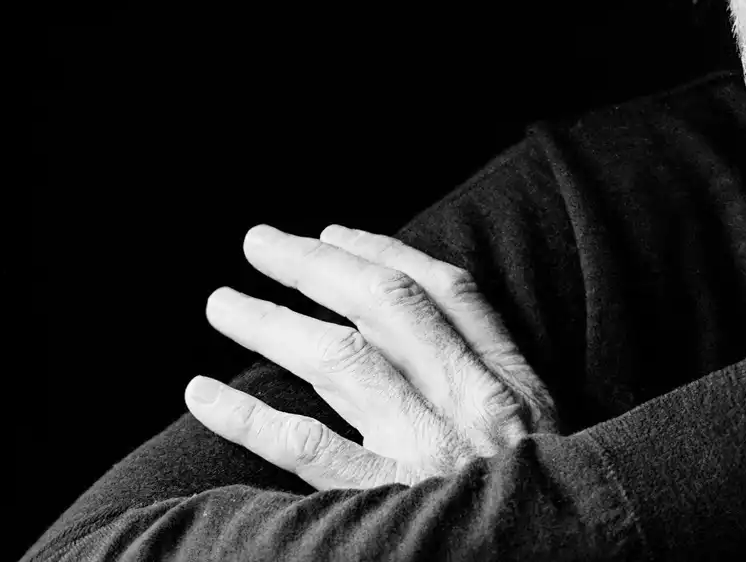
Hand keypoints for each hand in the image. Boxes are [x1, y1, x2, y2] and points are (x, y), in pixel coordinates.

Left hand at [186, 224, 557, 488]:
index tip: (333, 234)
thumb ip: (492, 392)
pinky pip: (305, 447)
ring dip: (271, 324)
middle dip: (317, 265)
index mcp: (515, 388)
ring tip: (222, 304)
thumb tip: (410, 339)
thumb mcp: (541, 443)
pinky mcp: (386, 505)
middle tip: (258, 242)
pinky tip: (204, 395)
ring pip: (340, 361)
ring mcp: (429, 453)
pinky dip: (248, 417)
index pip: (449, 293)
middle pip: (386, 306)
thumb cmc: (539, 511)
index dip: (386, 253)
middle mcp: (474, 406)